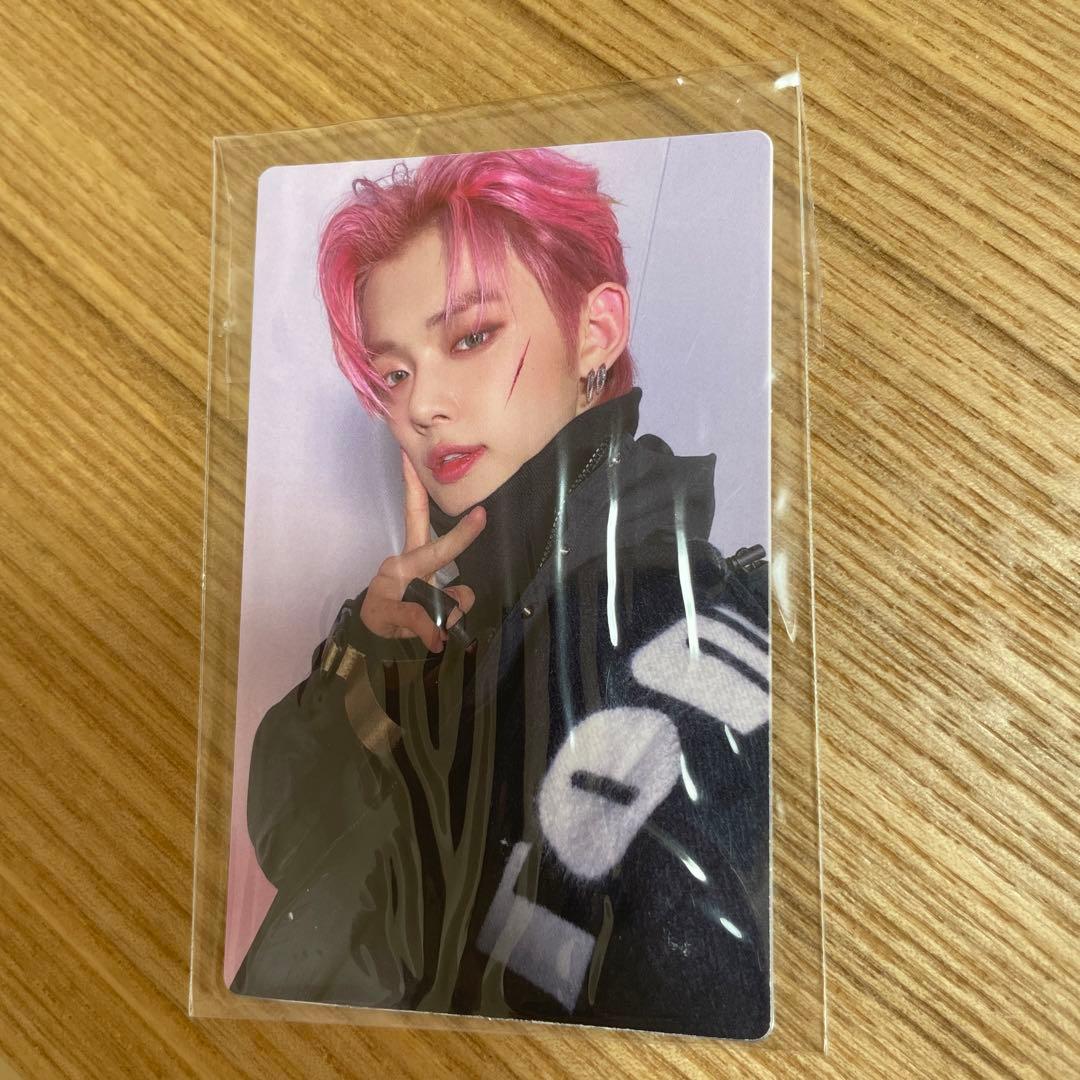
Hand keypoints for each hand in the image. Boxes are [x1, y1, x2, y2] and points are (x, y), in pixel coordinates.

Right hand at [358, 449, 484, 651]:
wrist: (368, 640)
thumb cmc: (401, 613)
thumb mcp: (432, 604)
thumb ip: (452, 598)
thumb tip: (465, 596)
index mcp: (412, 556)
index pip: (415, 514)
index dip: (415, 486)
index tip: (412, 456)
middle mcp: (403, 565)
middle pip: (434, 549)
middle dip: (460, 537)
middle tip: (481, 516)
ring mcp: (395, 587)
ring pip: (441, 599)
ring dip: (446, 617)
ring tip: (437, 631)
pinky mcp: (389, 610)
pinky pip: (425, 621)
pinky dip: (433, 633)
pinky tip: (433, 642)